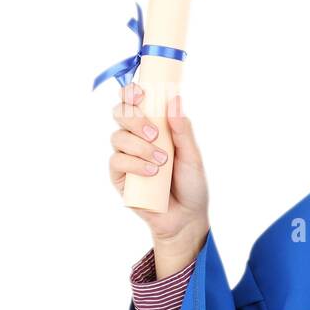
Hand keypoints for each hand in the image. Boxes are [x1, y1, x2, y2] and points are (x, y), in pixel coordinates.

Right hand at [109, 83, 209, 275]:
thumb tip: (175, 100)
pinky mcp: (119, 176)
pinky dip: (135, 164)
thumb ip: (183, 130)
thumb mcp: (193, 156)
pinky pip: (117, 161)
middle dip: (135, 119)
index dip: (131, 93)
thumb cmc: (191, 185)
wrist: (186, 218)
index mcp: (155, 128)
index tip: (139, 92)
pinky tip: (152, 173)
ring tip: (162, 162)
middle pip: (121, 114)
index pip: (136, 103)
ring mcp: (126, 157)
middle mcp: (137, 139)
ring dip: (140, 146)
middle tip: (154, 133)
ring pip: (118, 137)